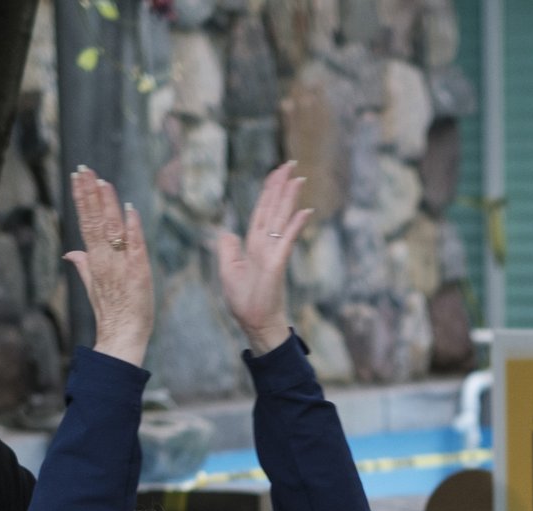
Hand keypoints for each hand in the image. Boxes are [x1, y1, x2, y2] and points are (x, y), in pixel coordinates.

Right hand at [64, 165, 152, 366]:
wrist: (122, 336)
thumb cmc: (110, 313)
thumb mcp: (92, 287)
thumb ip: (82, 266)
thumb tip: (71, 253)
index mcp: (94, 260)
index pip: (86, 222)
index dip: (82, 199)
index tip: (77, 177)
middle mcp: (105, 259)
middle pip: (95, 220)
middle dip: (89, 193)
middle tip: (84, 168)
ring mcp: (121, 265)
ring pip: (112, 229)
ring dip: (108, 204)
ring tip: (102, 182)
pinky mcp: (138, 273)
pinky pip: (135, 247)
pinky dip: (133, 229)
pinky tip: (129, 211)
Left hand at [214, 163, 310, 355]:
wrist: (254, 323)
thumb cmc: (244, 302)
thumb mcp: (228, 271)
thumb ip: (229, 249)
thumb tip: (228, 231)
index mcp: (253, 244)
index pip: (262, 211)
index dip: (268, 190)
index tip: (277, 172)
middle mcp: (265, 244)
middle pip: (273, 208)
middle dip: (280, 185)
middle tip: (291, 164)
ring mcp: (273, 252)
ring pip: (280, 218)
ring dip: (289, 198)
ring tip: (298, 178)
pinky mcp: (277, 264)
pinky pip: (286, 240)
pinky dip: (295, 226)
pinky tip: (305, 211)